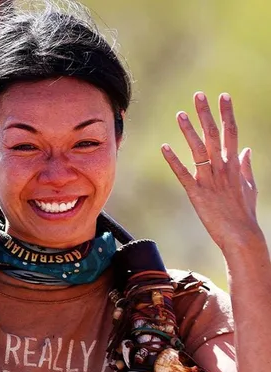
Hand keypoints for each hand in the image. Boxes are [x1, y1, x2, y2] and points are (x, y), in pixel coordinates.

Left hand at [161, 92, 261, 252]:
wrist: (242, 236)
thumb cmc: (244, 213)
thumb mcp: (248, 186)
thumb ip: (245, 167)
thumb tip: (245, 149)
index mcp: (234, 165)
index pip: (231, 132)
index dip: (227, 114)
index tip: (223, 96)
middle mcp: (223, 168)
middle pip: (215, 135)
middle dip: (207, 114)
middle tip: (198, 95)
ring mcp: (210, 180)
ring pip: (199, 150)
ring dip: (189, 131)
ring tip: (180, 114)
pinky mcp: (197, 193)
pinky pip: (183, 173)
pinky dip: (174, 160)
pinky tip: (164, 148)